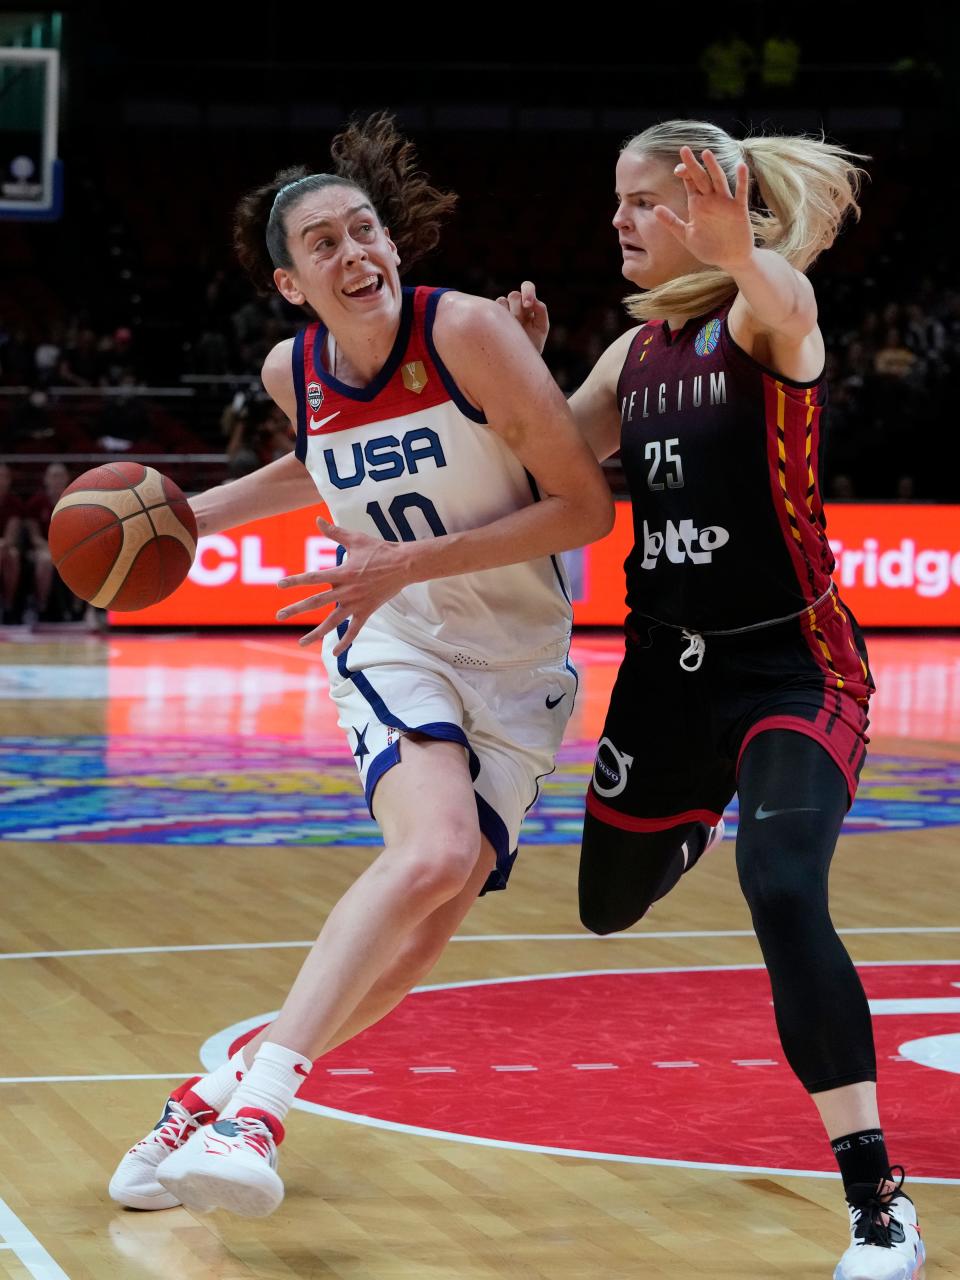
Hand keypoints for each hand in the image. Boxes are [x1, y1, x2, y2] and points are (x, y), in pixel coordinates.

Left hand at [275, 517, 412, 653]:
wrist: (404, 565)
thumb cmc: (380, 550)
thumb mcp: (356, 539)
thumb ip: (334, 532)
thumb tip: (317, 520)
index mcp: (342, 573)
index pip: (313, 577)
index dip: (295, 581)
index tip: (279, 585)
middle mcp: (346, 590)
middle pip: (316, 602)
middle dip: (296, 609)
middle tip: (279, 616)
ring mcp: (356, 603)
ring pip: (332, 622)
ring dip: (316, 633)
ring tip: (301, 642)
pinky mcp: (367, 611)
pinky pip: (354, 630)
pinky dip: (345, 642)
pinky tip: (336, 652)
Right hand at [495, 280, 548, 353]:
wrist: (517, 360)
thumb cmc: (532, 344)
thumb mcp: (541, 328)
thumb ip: (541, 312)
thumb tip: (534, 301)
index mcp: (529, 304)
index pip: (527, 287)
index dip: (527, 291)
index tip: (528, 304)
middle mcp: (515, 305)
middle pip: (514, 295)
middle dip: (518, 309)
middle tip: (519, 323)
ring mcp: (502, 311)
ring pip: (502, 301)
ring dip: (508, 315)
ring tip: (511, 330)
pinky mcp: (490, 317)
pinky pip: (492, 311)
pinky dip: (498, 318)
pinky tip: (501, 330)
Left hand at [655, 146, 753, 272]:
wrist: (730, 259)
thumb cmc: (708, 247)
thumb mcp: (686, 236)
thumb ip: (671, 222)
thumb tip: (654, 209)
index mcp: (698, 204)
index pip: (689, 183)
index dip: (684, 173)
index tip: (677, 168)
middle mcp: (711, 200)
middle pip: (701, 178)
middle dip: (693, 165)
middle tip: (684, 149)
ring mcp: (725, 203)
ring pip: (718, 181)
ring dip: (713, 167)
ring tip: (706, 153)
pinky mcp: (739, 210)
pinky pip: (741, 192)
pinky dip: (741, 180)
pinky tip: (740, 166)